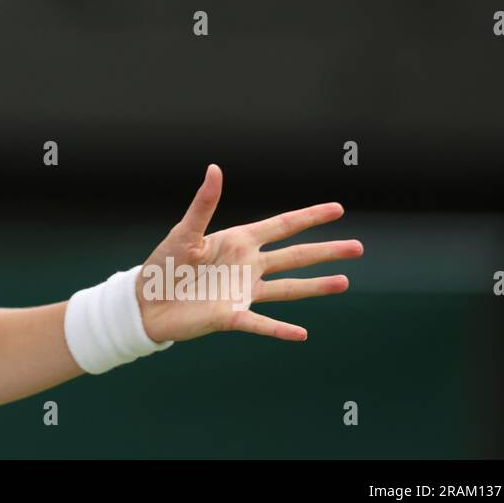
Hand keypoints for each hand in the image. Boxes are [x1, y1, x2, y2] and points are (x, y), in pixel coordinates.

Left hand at [135, 164, 362, 343]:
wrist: (146, 301)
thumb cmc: (163, 263)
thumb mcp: (185, 232)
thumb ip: (204, 204)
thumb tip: (214, 168)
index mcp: (238, 241)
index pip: (281, 226)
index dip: (309, 217)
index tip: (337, 209)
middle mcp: (247, 266)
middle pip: (294, 256)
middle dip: (326, 251)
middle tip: (358, 247)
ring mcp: (243, 292)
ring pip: (287, 288)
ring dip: (315, 287)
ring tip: (345, 283)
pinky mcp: (231, 316)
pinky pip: (260, 322)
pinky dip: (280, 329)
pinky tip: (301, 334)